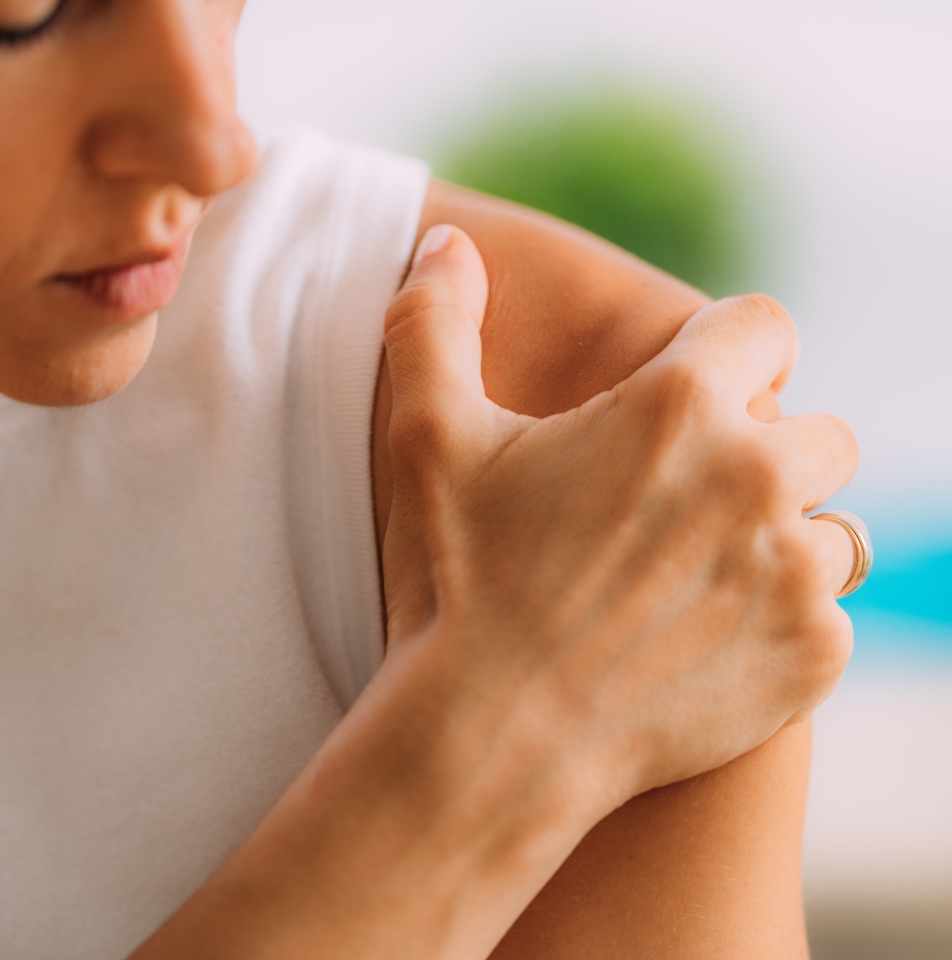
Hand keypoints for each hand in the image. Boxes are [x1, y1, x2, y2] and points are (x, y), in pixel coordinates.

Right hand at [381, 224, 858, 823]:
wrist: (492, 736)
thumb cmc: (459, 580)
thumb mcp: (427, 439)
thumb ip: (434, 321)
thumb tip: (443, 240)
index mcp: (680, 406)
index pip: (766, 326)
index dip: (734, 352)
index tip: (697, 390)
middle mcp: (759, 477)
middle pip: (819, 430)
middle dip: (766, 450)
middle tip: (688, 498)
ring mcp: (796, 574)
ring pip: (832, 525)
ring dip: (780, 537)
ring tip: (696, 573)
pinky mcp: (811, 657)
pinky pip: (831, 614)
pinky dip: (785, 620)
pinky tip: (706, 639)